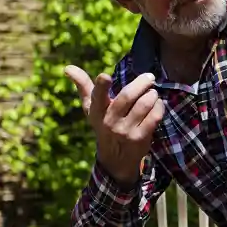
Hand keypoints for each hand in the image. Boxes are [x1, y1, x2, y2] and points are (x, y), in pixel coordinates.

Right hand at [65, 65, 163, 186]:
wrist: (115, 159)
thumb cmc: (103, 123)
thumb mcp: (91, 108)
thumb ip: (83, 85)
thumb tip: (67, 67)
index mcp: (96, 111)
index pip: (96, 97)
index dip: (101, 86)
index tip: (105, 76)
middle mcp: (109, 121)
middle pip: (127, 97)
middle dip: (141, 83)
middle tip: (149, 77)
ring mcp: (125, 131)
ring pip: (144, 104)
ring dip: (152, 94)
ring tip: (152, 92)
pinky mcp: (140, 138)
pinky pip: (154, 116)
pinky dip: (159, 106)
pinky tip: (157, 104)